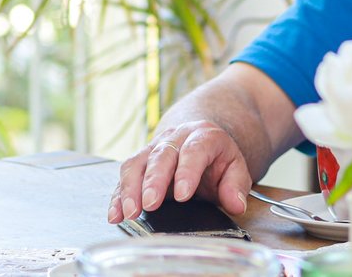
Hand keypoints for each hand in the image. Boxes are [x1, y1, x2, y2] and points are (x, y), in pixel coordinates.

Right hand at [109, 120, 252, 222]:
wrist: (199, 138)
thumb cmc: (217, 158)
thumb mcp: (235, 168)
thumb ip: (236, 185)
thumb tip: (236, 203)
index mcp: (202, 136)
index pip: (194, 151)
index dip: (187, 172)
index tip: (183, 195)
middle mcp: (174, 138)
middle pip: (160, 156)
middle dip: (153, 181)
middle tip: (150, 204)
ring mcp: (153, 148)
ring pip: (136, 163)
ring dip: (130, 188)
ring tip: (130, 212)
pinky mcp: (139, 161)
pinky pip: (124, 176)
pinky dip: (118, 196)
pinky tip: (115, 214)